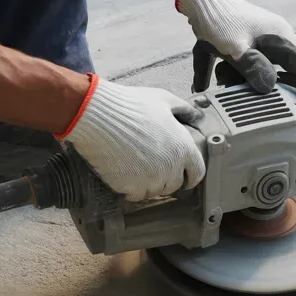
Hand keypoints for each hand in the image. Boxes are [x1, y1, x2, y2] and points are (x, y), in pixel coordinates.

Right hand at [59, 77, 205, 200]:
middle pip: (174, 185)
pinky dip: (131, 188)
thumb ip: (185, 111)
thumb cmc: (131, 105)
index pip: (197, 173)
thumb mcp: (164, 100)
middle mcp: (170, 168)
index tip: (185, 176)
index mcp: (183, 148)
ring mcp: (150, 180)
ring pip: (154, 192)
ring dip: (149, 184)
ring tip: (137, 167)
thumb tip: (197, 117)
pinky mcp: (129, 187)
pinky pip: (135, 195)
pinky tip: (125, 173)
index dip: (191, 175)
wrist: (98, 115)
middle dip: (167, 178)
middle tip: (154, 167)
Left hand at [177, 0, 295, 112]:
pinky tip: (214, 89)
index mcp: (280, 38)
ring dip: (264, 86)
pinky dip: (237, 80)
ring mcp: (263, 41)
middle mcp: (276, 39)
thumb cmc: (219, 21)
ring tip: (253, 101)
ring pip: (272, 69)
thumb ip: (252, 67)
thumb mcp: (234, 47)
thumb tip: (269, 89)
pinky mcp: (247, 44)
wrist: (200, 0)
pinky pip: (249, 67)